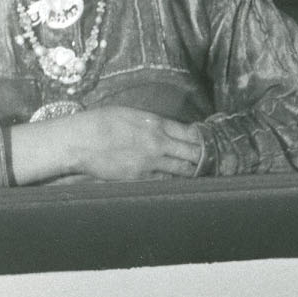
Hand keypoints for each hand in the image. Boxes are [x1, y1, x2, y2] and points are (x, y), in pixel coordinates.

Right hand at [10, 105, 203, 183]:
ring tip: (202, 173)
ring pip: (184, 171)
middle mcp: (159, 143)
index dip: (203, 140)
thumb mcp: (132, 114)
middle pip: (193, 153)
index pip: (192, 133)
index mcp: (157, 124)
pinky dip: (174, 181)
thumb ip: (153, 122)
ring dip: (194, 172)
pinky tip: (180, 182)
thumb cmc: (102, 122)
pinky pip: (165, 181)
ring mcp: (151, 163)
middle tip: (215, 162)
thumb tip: (169, 129)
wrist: (81, 140)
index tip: (210, 143)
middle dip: (205, 158)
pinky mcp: (140, 178)